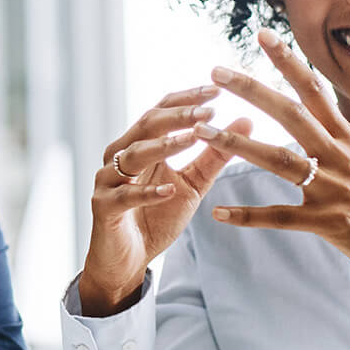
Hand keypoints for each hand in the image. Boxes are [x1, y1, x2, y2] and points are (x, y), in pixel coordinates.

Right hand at [81, 85, 252, 315]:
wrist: (127, 260)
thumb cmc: (156, 217)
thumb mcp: (192, 184)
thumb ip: (214, 155)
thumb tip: (246, 121)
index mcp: (140, 145)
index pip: (161, 111)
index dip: (187, 99)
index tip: (217, 90)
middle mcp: (120, 156)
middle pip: (146, 125)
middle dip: (178, 116)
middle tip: (208, 109)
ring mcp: (108, 180)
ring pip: (133, 155)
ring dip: (164, 145)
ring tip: (193, 138)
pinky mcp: (104, 207)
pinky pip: (125, 196)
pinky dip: (148, 192)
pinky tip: (169, 189)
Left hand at [197, 29, 349, 330]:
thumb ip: (341, 141)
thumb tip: (324, 117)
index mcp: (348, 139)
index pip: (315, 91)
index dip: (288, 62)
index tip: (262, 35)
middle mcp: (341, 157)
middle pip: (291, 114)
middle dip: (252, 90)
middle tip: (216, 71)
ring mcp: (334, 189)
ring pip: (278, 160)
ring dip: (237, 145)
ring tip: (202, 132)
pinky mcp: (329, 223)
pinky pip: (280, 217)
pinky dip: (248, 216)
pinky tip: (219, 213)